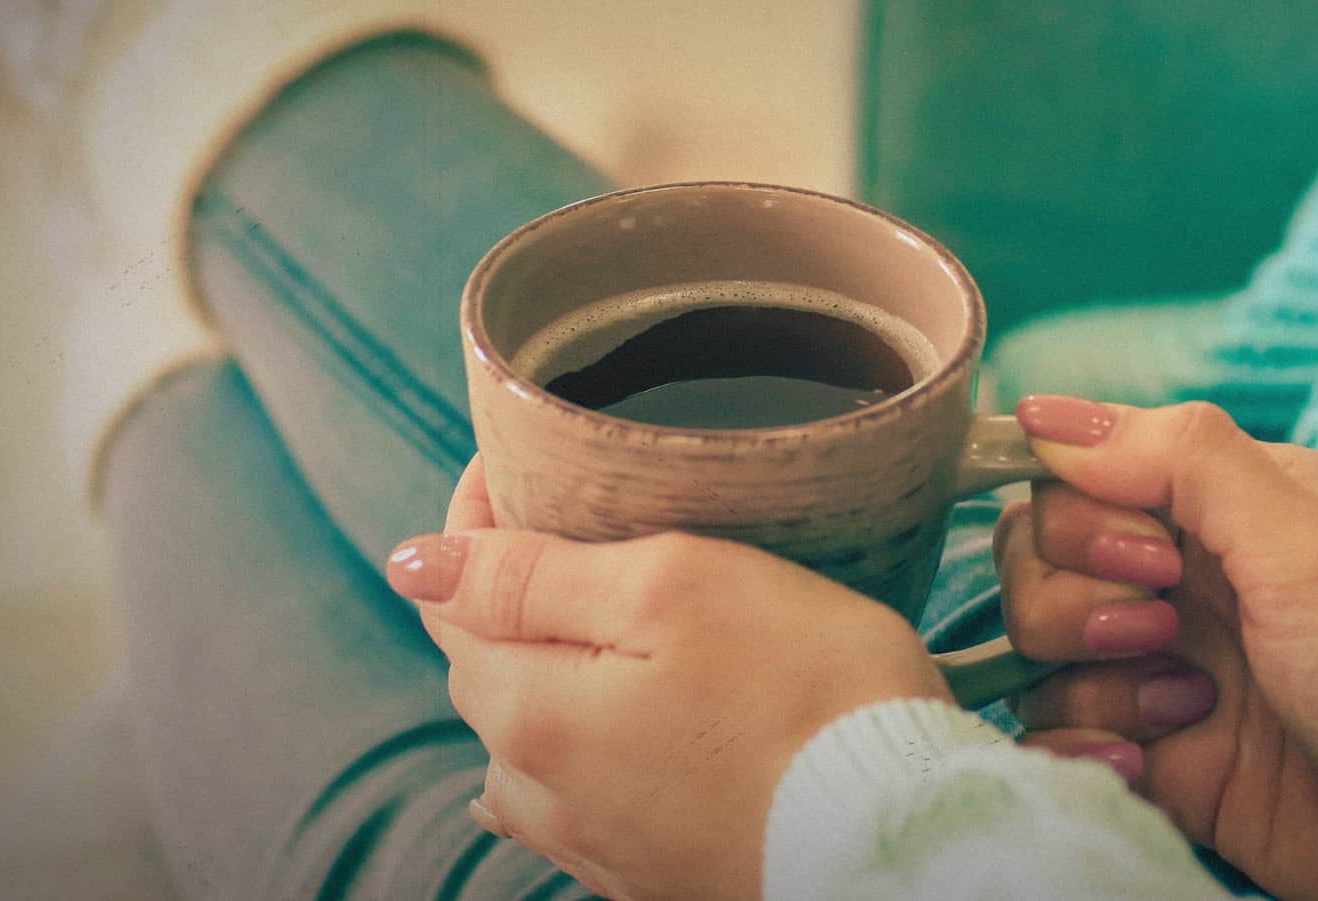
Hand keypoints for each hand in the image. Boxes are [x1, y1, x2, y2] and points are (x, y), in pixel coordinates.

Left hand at [386, 459, 951, 900]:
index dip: (478, 514)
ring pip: (532, 736)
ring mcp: (596, 842)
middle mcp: (540, 792)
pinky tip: (626, 729)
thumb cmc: (806, 693)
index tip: (522, 458)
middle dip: (514, 589)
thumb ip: (532, 575)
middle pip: (489, 666)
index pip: (453, 594)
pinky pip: (585, 794)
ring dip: (552, 671)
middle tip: (583, 520)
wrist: (903, 829)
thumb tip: (414, 563)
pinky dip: (592, 744)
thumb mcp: (673, 588)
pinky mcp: (653, 869)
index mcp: (528, 712)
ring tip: (616, 620)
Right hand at [997, 397, 1317, 900]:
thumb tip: (1044, 415)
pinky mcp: (1151, 751)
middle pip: (1035, 558)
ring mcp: (1158, 667)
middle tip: (1165, 632)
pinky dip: (1078, 751)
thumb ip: (1181, 457)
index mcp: (1216, 506)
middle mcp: (1178, 577)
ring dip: (1090, 680)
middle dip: (1077, 600)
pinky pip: (1054, 736)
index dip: (1082, 515)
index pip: (1074, 476)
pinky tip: (1145, 763)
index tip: (1151, 556)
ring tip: (1183, 706)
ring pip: (1036, 650)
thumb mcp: (1305, 537)